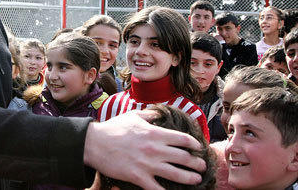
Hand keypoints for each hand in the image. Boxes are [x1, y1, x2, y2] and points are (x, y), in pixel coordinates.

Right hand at [84, 110, 205, 189]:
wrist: (95, 143)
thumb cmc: (114, 128)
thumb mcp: (134, 116)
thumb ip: (150, 115)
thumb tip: (161, 114)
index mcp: (155, 133)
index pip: (183, 139)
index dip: (194, 144)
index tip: (199, 148)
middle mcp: (155, 149)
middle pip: (184, 158)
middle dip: (197, 163)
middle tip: (202, 166)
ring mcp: (147, 165)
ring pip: (176, 174)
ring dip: (190, 178)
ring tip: (197, 180)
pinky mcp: (138, 177)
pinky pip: (158, 189)